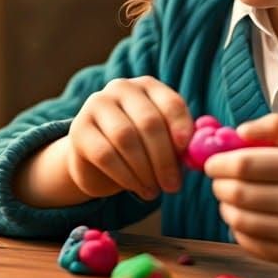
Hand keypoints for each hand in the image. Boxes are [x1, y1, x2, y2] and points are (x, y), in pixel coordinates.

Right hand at [67, 76, 192, 200]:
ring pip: (126, 138)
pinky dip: (125, 176)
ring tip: (154, 191)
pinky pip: (105, 154)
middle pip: (149, 122)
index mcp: (148, 86)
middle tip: (173, 186)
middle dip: (164, 159)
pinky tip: (136, 188)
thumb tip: (197, 153)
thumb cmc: (140, 149)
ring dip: (144, 170)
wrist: (97, 159)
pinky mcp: (79, 129)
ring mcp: (97, 105)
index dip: (181, 127)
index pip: (170, 103)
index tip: (185, 152)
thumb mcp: (163, 142)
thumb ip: (180, 143)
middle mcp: (121, 88)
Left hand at [205, 114, 277, 267]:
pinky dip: (240, 231)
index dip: (220, 163)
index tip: (212, 162)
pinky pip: (254, 246)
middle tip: (218, 180)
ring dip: (226, 208)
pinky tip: (244, 220)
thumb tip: (238, 131)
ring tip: (229, 199)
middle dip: (219, 186)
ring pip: (241, 222)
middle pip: (239, 194)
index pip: (246, 165)